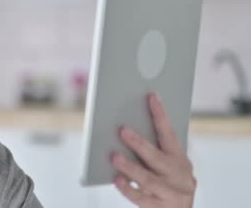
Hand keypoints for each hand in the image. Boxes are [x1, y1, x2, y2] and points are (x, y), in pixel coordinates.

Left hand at [111, 93, 195, 207]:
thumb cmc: (167, 179)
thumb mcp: (167, 162)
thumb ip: (152, 148)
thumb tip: (124, 128)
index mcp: (179, 158)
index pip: (169, 133)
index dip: (160, 115)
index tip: (151, 96)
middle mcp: (178, 174)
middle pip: (156, 157)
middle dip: (139, 143)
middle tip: (122, 130)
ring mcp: (170, 192)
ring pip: (148, 178)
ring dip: (130, 166)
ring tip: (113, 155)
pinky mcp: (160, 207)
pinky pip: (141, 198)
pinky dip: (128, 188)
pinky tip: (116, 179)